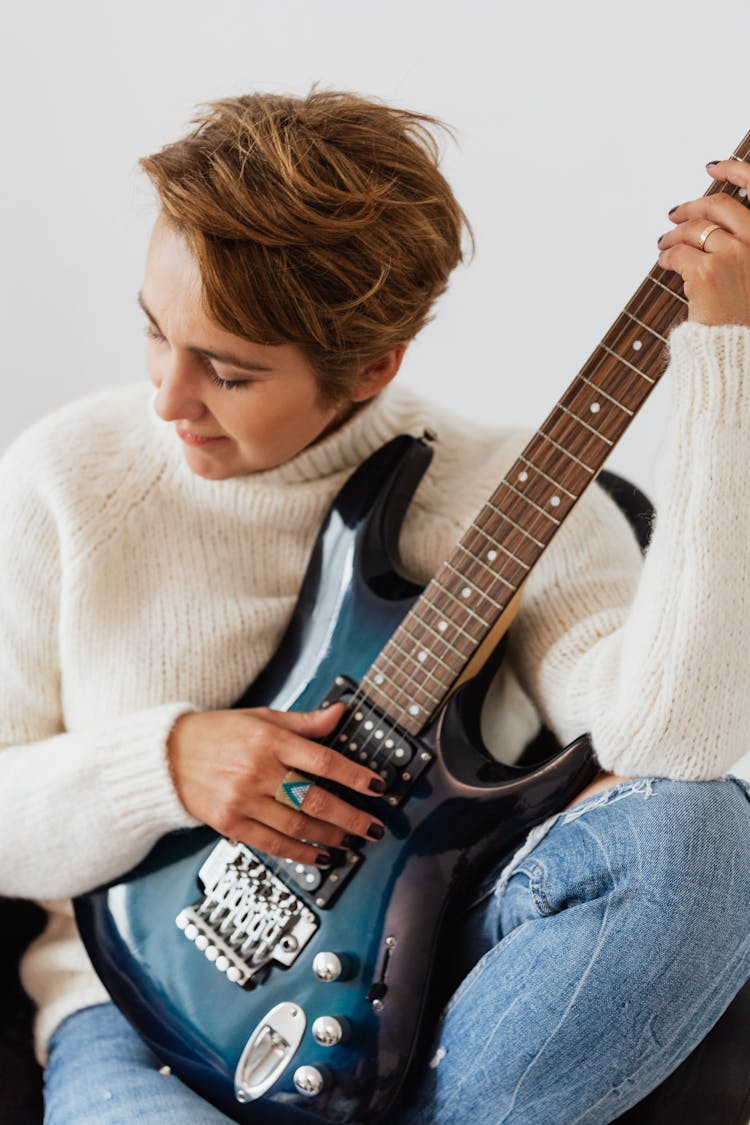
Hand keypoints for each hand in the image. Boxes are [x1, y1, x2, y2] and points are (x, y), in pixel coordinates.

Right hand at [167, 703, 385, 864]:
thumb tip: (340, 712)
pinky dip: (300, 853)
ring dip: (329, 837)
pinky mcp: (230, 824)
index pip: (323, 760)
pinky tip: (320, 856)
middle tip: (374, 827)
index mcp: (269, 740)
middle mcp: (257, 771)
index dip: (354, 775)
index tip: (377, 786)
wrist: (167, 756)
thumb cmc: (218, 733)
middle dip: (350, 816)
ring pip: (296, 825)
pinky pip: (272, 843)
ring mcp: (242, 800)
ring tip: (351, 841)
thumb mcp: (262, 717)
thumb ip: (304, 721)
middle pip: (314, 799)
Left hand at [657, 159, 749, 325]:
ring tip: (664, 244)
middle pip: (717, 207)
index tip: (714, 165)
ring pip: (693, 230)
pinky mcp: (706, 273)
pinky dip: (667, 256)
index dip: (734, 170)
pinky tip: (664, 262)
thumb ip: (743, 244)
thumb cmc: (746, 316)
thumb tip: (715, 225)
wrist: (739, 348)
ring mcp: (731, 256)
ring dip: (673, 235)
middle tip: (675, 215)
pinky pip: (678, 253)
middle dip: (691, 207)